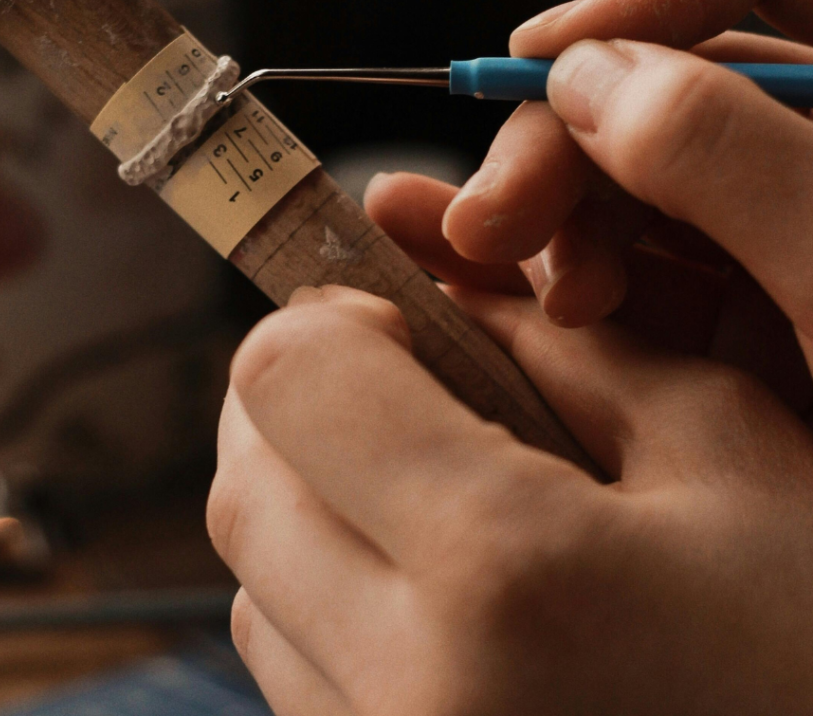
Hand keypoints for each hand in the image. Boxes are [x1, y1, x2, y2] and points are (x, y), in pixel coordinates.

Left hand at [209, 275, 812, 714]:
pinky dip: (319, 601)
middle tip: (375, 378)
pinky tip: (423, 586)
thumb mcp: (733, 460)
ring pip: (253, 591)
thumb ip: (572, 355)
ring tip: (404, 482)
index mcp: (504, 571)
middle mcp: (410, 693)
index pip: (291, 382)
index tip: (382, 318)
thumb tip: (449, 302)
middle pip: (244, 490)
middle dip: (290, 406)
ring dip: (302, 504)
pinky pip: (293, 677)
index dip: (322, 322)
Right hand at [440, 0, 812, 394]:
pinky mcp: (762, 276)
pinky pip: (653, 241)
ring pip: (639, 155)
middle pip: (664, 56)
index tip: (554, 72)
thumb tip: (582, 71)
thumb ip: (731, 157)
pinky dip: (593, 266)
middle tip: (490, 223)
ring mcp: (791, 197)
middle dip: (562, 132)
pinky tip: (554, 307)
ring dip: (567, 210)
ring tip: (548, 294)